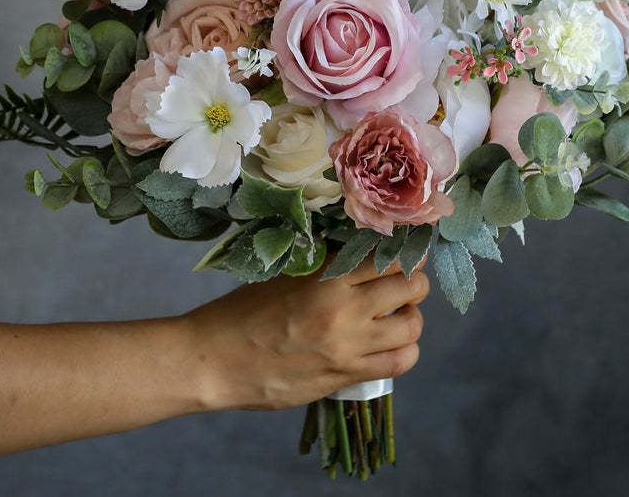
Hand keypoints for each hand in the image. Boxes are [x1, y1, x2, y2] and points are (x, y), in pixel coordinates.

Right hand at [181, 257, 429, 411]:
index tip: (405, 253)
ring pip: (412, 327)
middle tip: (404, 284)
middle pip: (409, 288)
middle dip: (414, 283)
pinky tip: (392, 345)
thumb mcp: (284, 274)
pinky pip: (399, 363)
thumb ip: (325, 266)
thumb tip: (360, 255)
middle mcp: (344, 310)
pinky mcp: (345, 376)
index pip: (388, 256)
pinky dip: (405, 351)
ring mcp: (348, 346)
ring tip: (399, 316)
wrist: (214, 360)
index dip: (405, 253)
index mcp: (326, 277)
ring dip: (412, 318)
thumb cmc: (241, 312)